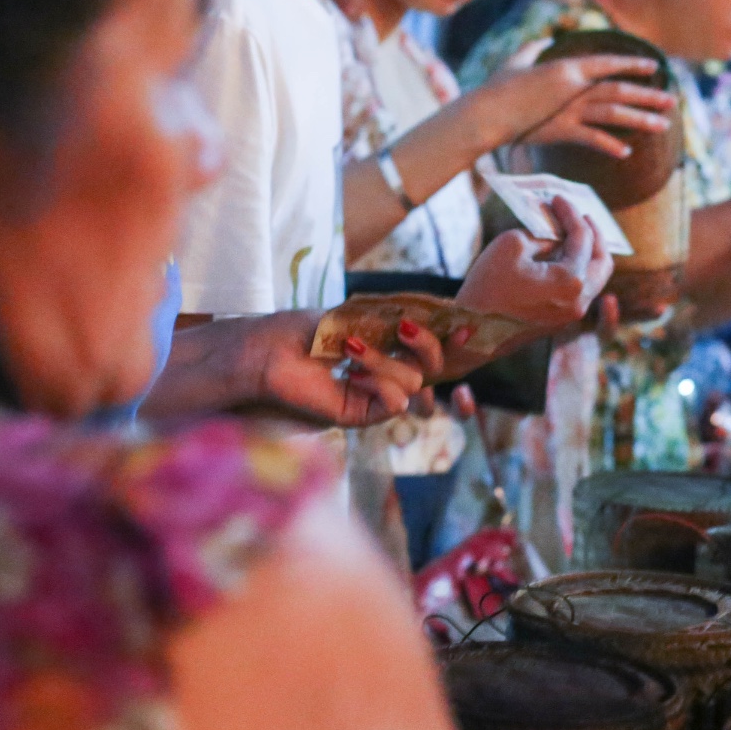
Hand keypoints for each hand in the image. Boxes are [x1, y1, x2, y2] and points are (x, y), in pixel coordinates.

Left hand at [145, 309, 450, 428]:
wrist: (261, 353)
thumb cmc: (299, 330)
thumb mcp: (351, 316)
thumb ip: (391, 320)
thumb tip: (430, 314)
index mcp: (385, 348)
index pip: (430, 349)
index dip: (454, 341)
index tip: (469, 326)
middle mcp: (383, 374)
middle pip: (433, 368)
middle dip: (432, 347)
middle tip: (408, 328)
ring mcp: (372, 396)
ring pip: (413, 382)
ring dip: (386, 360)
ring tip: (351, 348)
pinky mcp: (357, 415)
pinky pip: (393, 405)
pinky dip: (381, 384)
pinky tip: (353, 371)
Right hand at [456, 196, 614, 341]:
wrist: (472, 331)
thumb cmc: (489, 286)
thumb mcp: (512, 244)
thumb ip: (541, 234)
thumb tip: (554, 232)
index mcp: (571, 281)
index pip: (582, 238)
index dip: (570, 214)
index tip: (558, 199)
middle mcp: (579, 300)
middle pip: (602, 262)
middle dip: (594, 235)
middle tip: (581, 216)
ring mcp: (572, 314)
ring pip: (595, 278)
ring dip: (588, 253)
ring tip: (574, 233)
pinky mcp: (560, 320)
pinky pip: (581, 290)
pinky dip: (578, 269)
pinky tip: (563, 255)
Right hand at [477, 55, 676, 157]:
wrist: (484, 111)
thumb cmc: (497, 87)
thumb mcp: (517, 62)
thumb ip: (533, 48)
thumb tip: (544, 38)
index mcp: (567, 69)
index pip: (607, 65)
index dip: (632, 65)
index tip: (654, 67)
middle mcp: (573, 87)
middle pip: (619, 89)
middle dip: (648, 94)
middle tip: (673, 100)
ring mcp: (568, 109)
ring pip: (613, 112)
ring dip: (641, 119)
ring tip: (664, 125)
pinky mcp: (561, 129)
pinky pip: (592, 138)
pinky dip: (610, 145)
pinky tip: (626, 152)